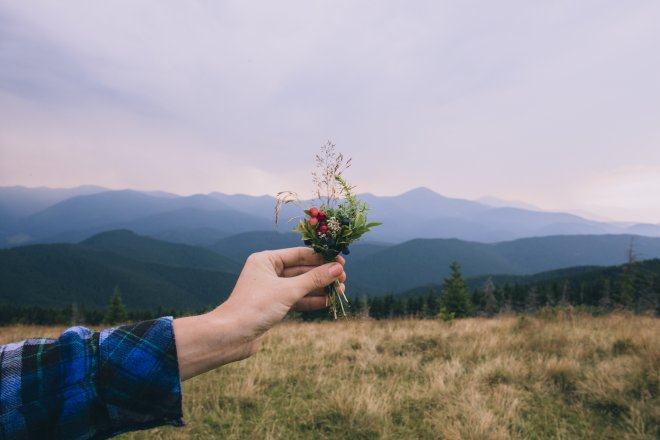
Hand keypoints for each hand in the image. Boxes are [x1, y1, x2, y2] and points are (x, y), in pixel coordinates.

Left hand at [173, 247, 345, 379]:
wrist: (231, 336)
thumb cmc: (256, 307)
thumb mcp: (288, 290)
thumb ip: (314, 279)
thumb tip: (337, 268)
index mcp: (266, 260)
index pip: (299, 254)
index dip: (322, 258)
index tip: (341, 262)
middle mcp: (268, 272)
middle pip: (302, 270)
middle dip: (323, 275)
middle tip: (343, 279)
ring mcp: (271, 289)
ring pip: (301, 286)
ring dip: (320, 288)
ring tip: (340, 291)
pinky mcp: (273, 306)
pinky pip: (296, 299)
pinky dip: (311, 300)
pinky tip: (327, 302)